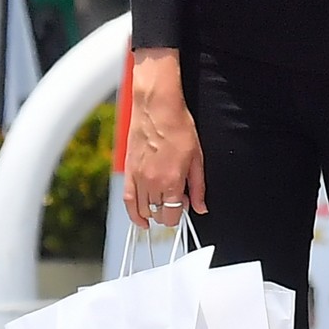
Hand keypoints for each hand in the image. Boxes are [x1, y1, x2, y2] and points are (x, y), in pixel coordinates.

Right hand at [124, 52, 206, 228]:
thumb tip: (200, 207)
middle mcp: (152, 183)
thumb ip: (198, 187)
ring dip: (153, 211)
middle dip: (168, 211)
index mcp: (171, 181)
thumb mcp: (197, 158)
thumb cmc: (178, 127)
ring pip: (143, 210)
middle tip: (176, 197)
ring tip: (161, 202)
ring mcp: (138, 178)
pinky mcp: (128, 171)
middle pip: (158, 214)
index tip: (184, 204)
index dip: (180, 214)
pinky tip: (140, 219)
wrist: (157, 108)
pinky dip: (133, 213)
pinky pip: (127, 200)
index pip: (172, 216)